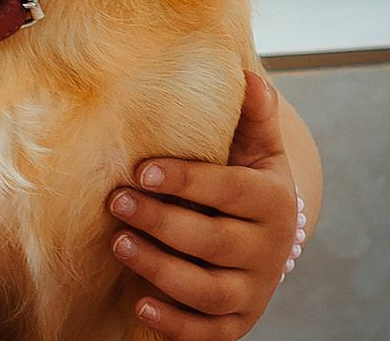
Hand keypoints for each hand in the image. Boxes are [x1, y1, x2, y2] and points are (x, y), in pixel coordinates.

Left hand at [106, 71, 302, 339]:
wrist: (269, 239)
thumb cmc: (247, 183)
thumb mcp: (258, 149)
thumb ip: (253, 114)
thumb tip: (247, 75)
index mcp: (273, 201)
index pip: (228, 190)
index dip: (186, 181)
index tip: (141, 171)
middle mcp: (269, 250)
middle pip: (214, 241)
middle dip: (162, 222)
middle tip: (115, 202)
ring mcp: (253, 291)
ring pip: (208, 289)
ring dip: (160, 269)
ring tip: (118, 244)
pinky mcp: (236, 323)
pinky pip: (208, 332)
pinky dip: (176, 324)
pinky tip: (140, 305)